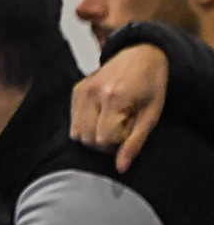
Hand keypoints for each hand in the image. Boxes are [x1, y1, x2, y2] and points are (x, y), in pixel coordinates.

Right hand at [72, 46, 167, 172]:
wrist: (141, 55)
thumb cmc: (151, 86)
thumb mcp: (151, 117)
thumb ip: (135, 143)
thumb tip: (121, 168)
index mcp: (114, 98)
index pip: (103, 140)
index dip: (118, 145)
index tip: (130, 135)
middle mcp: (92, 93)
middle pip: (87, 139)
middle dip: (104, 143)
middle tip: (122, 131)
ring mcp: (81, 90)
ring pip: (76, 133)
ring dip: (93, 135)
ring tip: (112, 124)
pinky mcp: (76, 90)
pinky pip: (73, 121)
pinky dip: (86, 125)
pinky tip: (103, 116)